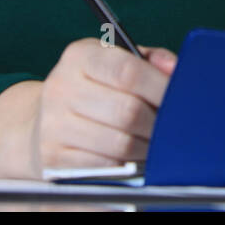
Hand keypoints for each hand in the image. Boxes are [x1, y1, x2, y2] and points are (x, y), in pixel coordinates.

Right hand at [27, 39, 177, 177]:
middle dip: (158, 123)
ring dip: (147, 147)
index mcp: (80, 56)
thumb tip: (175, 69)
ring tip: (157, 143)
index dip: (160, 87)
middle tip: (173, 127)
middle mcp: (61, 87)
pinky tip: (136, 158)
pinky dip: (128, 165)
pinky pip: (106, 167)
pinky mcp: (54, 158)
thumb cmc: (94, 86)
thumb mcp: (115, 60)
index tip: (182, 99)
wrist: (42, 119)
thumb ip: (149, 60)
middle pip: (127, 111)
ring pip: (120, 144)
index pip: (127, 71)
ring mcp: (53, 125)